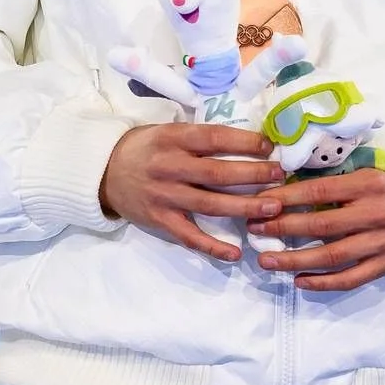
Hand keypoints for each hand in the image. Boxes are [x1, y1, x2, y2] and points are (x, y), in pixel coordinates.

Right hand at [98, 124, 285, 262]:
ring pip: (210, 204)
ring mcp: (165, 197)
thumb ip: (199, 138)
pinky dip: (212, 247)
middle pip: (218, 173)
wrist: (104, 172)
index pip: (214, 139)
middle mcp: (170, 167)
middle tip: (280, 176)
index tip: (269, 147)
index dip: (244, 142)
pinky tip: (235, 253)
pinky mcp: (161, 221)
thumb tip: (246, 142)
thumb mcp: (168, 131)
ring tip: (273, 208)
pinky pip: (190, 236)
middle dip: (253, 175)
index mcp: (174, 139)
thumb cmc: (145, 147)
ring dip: (244, 207)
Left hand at [247, 168, 384, 290]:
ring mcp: (381, 243)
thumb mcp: (367, 172)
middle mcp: (375, 213)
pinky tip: (298, 280)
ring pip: (332, 256)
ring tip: (266, 259)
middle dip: (283, 227)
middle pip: (322, 224)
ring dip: (294, 259)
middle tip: (254, 229)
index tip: (261, 201)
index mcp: (368, 183)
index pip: (320, 190)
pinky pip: (350, 279)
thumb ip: (335, 179)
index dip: (288, 198)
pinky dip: (323, 283)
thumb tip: (288, 183)